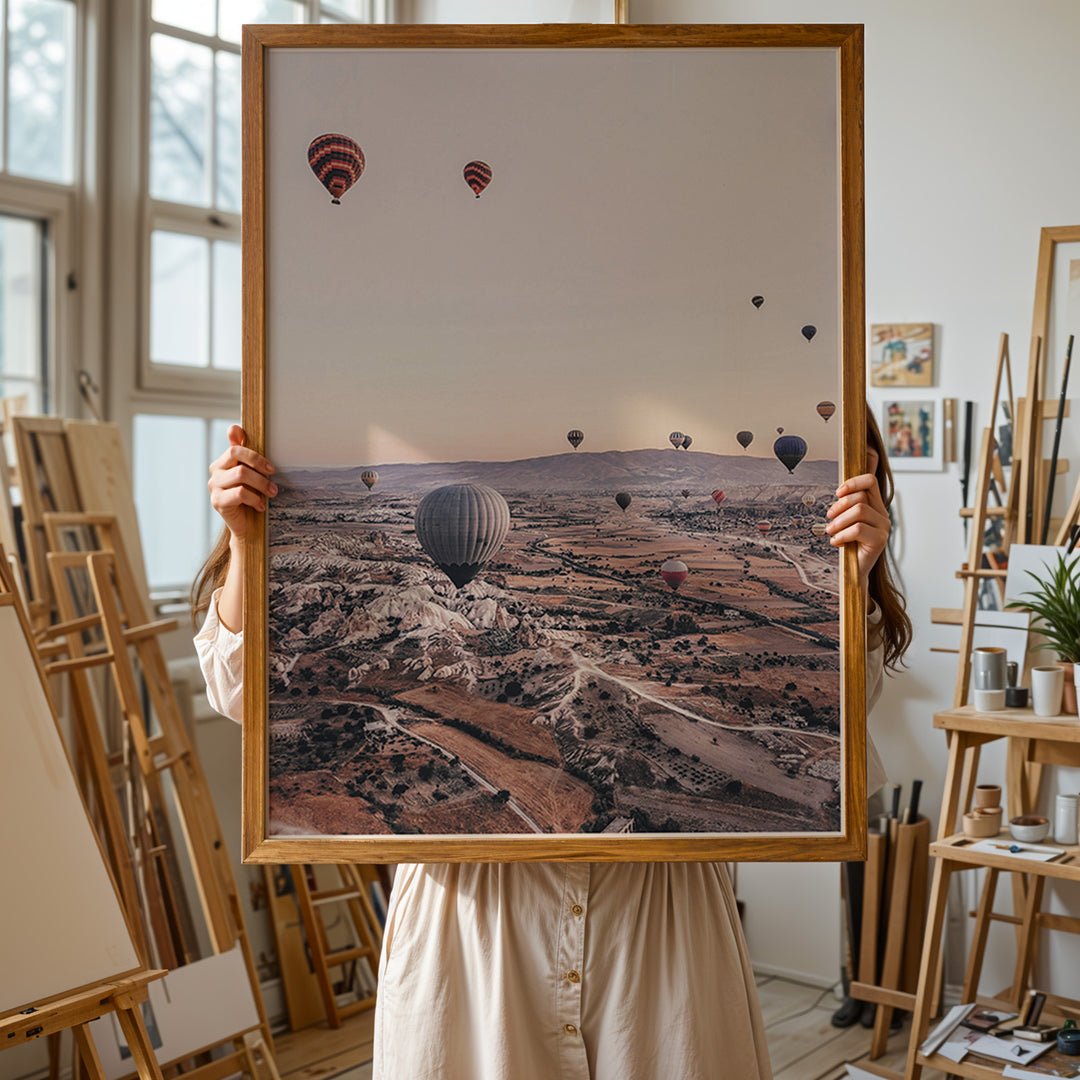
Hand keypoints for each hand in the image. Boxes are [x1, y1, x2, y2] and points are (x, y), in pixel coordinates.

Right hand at [208, 425, 276, 540]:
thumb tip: (234, 427)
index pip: (235, 448)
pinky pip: (240, 493)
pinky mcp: (217, 502)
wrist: (246, 527)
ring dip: (261, 484)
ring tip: (272, 493)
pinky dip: (255, 498)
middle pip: (236, 456)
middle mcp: (215, 472)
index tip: (270, 467)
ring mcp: (214, 487)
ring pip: (241, 474)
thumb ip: (244, 453)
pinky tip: (260, 506)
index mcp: (222, 463)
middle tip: (273, 477)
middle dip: (259, 466)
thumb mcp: (251, 474)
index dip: (252, 454)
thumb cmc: (251, 498)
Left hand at [826, 447, 889, 593]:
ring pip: (859, 510)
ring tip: (830, 531)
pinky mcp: (880, 540)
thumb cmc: (849, 544)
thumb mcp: (846, 521)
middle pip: (861, 497)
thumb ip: (847, 506)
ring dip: (839, 521)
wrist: (854, 570)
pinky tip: (836, 542)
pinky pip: (858, 529)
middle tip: (828, 517)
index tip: (837, 493)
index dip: (853, 482)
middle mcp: (883, 515)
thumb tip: (840, 493)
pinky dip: (841, 534)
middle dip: (839, 506)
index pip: (871, 481)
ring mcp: (884, 528)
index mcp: (876, 506)